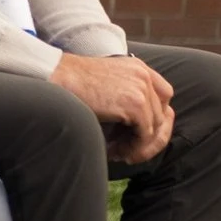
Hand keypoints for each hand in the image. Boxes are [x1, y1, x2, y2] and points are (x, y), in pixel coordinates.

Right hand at [50, 53, 174, 164]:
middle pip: (162, 115)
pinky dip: (132, 148)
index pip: (164, 94)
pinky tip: (114, 151)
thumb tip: (137, 126)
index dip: (156, 115)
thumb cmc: (71, 83)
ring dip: (137, 145)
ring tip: (117, 152)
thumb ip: (125, 93)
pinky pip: (145, 135)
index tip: (138, 131)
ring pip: (154, 129)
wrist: (56, 77)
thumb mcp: (106, 82)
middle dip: (147, 136)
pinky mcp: (135, 105)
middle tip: (127, 149)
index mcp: (138, 67)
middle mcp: (144, 76)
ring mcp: (141, 89)